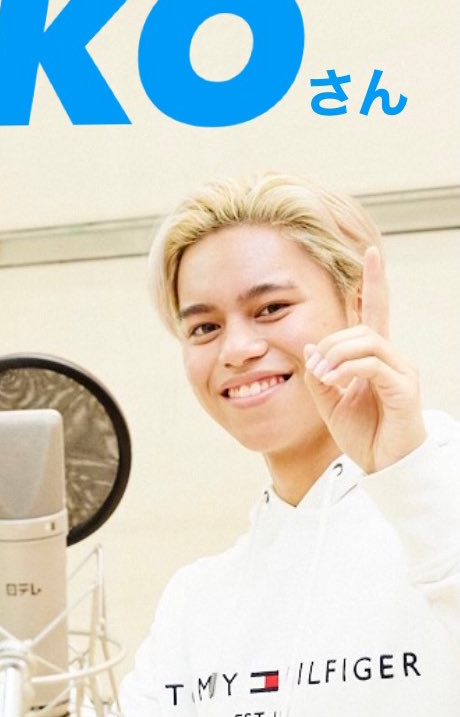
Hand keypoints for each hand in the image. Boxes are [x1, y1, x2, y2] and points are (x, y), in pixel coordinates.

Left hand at [302, 247, 425, 473]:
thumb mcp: (328, 400)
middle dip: (331, 343)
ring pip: (367, 341)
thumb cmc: (361, 432)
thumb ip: (319, 372)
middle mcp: (392, 358)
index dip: (374, 281)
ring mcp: (402, 371)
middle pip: (362, 327)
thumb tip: (311, 347)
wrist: (382, 464)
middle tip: (317, 370)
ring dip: (337, 355)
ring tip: (325, 378)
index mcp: (374, 357)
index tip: (370, 252)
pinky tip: (337, 383)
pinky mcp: (404, 389)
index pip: (376, 310)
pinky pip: (374, 365)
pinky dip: (348, 369)